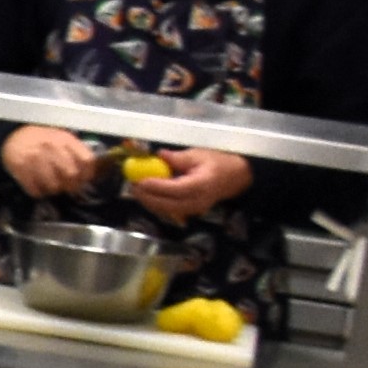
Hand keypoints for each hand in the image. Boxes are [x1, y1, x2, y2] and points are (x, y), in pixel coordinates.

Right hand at [0, 125, 96, 198]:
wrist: (14, 137)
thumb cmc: (42, 140)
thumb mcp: (62, 139)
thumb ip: (75, 152)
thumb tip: (87, 173)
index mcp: (66, 139)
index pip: (86, 160)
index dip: (88, 174)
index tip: (84, 180)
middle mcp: (52, 147)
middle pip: (71, 174)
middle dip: (72, 185)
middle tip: (68, 188)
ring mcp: (35, 158)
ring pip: (53, 184)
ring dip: (55, 190)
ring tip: (52, 188)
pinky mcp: (20, 168)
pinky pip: (34, 189)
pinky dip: (38, 193)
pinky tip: (39, 189)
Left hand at [126, 147, 253, 222]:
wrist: (235, 177)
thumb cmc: (217, 162)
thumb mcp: (199, 154)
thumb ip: (178, 158)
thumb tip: (159, 155)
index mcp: (202, 185)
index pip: (175, 189)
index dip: (156, 187)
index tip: (140, 181)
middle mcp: (197, 201)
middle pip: (167, 204)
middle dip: (146, 197)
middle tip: (132, 185)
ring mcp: (193, 210)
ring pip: (165, 210)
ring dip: (148, 201)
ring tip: (136, 189)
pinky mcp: (189, 212)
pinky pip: (168, 210)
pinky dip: (155, 204)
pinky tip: (146, 195)